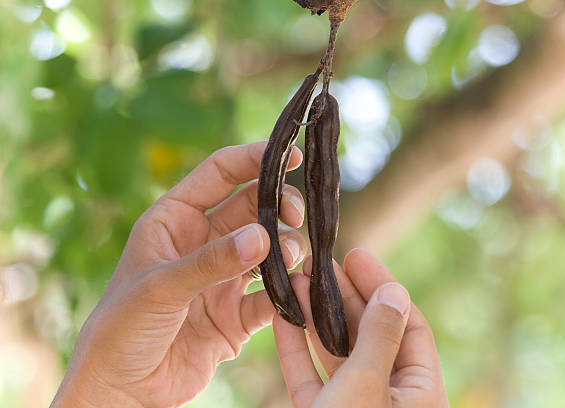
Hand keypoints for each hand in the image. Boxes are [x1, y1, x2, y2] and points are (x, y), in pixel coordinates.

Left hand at [51, 142, 308, 407]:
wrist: (123, 391)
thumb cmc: (121, 330)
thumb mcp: (160, 288)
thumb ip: (211, 262)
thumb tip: (262, 237)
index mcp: (175, 220)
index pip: (220, 175)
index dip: (254, 159)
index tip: (291, 156)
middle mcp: (203, 243)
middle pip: (253, 207)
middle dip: (279, 205)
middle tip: (295, 214)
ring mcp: (223, 278)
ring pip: (268, 250)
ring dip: (286, 249)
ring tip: (291, 258)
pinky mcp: (238, 314)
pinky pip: (271, 296)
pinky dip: (287, 293)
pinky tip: (294, 294)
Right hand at [273, 249, 448, 407]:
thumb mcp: (367, 384)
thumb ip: (379, 336)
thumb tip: (393, 291)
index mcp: (420, 393)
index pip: (409, 326)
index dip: (382, 287)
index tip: (355, 257)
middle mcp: (390, 398)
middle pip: (371, 336)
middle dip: (343, 298)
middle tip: (322, 266)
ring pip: (338, 355)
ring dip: (316, 319)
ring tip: (297, 282)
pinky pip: (311, 378)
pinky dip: (297, 350)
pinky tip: (283, 318)